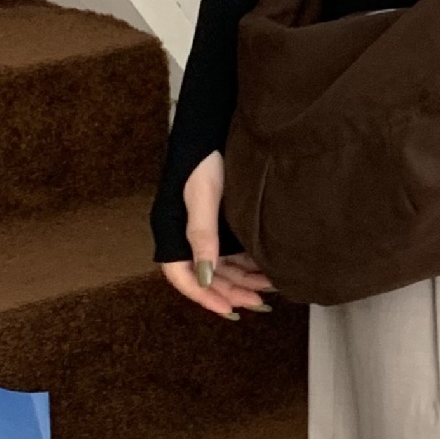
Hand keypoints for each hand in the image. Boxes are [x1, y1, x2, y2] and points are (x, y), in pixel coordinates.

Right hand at [159, 150, 275, 320]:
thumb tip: (206, 276)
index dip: (203, 296)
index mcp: (171, 230)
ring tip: (269, 289)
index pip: (181, 275)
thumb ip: (202, 234)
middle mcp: (184, 234)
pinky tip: (266, 270)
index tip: (228, 310)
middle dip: (230, 291)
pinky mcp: (220, 223)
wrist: (216, 127)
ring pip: (221, 266)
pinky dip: (248, 264)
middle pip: (205, 274)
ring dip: (242, 280)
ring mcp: (204, 230)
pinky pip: (232, 253)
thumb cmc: (206, 158)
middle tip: (258, 303)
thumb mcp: (203, 195)